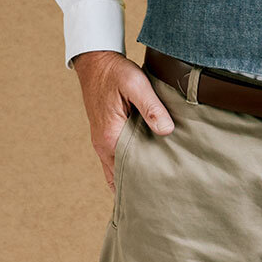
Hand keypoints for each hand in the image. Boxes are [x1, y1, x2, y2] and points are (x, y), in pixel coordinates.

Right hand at [71, 50, 174, 194]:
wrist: (95, 62)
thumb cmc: (115, 72)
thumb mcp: (136, 84)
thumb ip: (151, 107)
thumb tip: (166, 130)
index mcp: (111, 137)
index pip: (129, 173)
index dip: (145, 184)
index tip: (162, 194)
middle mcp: (103, 145)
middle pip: (121, 178)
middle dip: (139, 188)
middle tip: (162, 199)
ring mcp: (102, 142)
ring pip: (116, 172)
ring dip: (132, 180)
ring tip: (153, 192)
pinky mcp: (105, 136)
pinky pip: (114, 162)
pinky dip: (125, 171)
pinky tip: (141, 172)